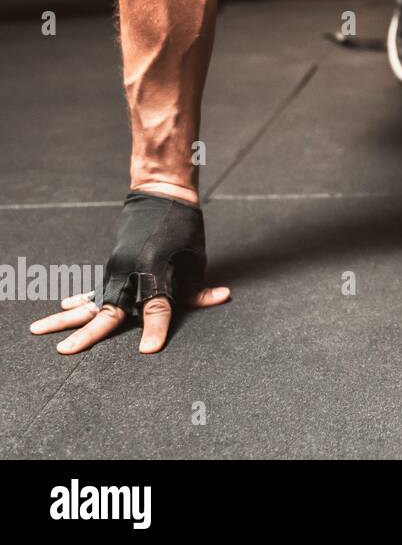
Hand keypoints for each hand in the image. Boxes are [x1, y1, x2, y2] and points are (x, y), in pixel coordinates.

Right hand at [29, 190, 227, 353]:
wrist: (162, 194)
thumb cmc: (184, 227)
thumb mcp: (196, 258)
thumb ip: (198, 285)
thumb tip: (220, 298)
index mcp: (155, 268)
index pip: (157, 306)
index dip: (156, 328)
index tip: (148, 350)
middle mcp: (130, 270)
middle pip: (108, 309)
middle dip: (88, 333)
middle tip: (65, 351)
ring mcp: (117, 268)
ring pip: (91, 300)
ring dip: (65, 317)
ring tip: (37, 330)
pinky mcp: (113, 265)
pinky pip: (94, 288)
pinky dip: (79, 300)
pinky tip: (64, 309)